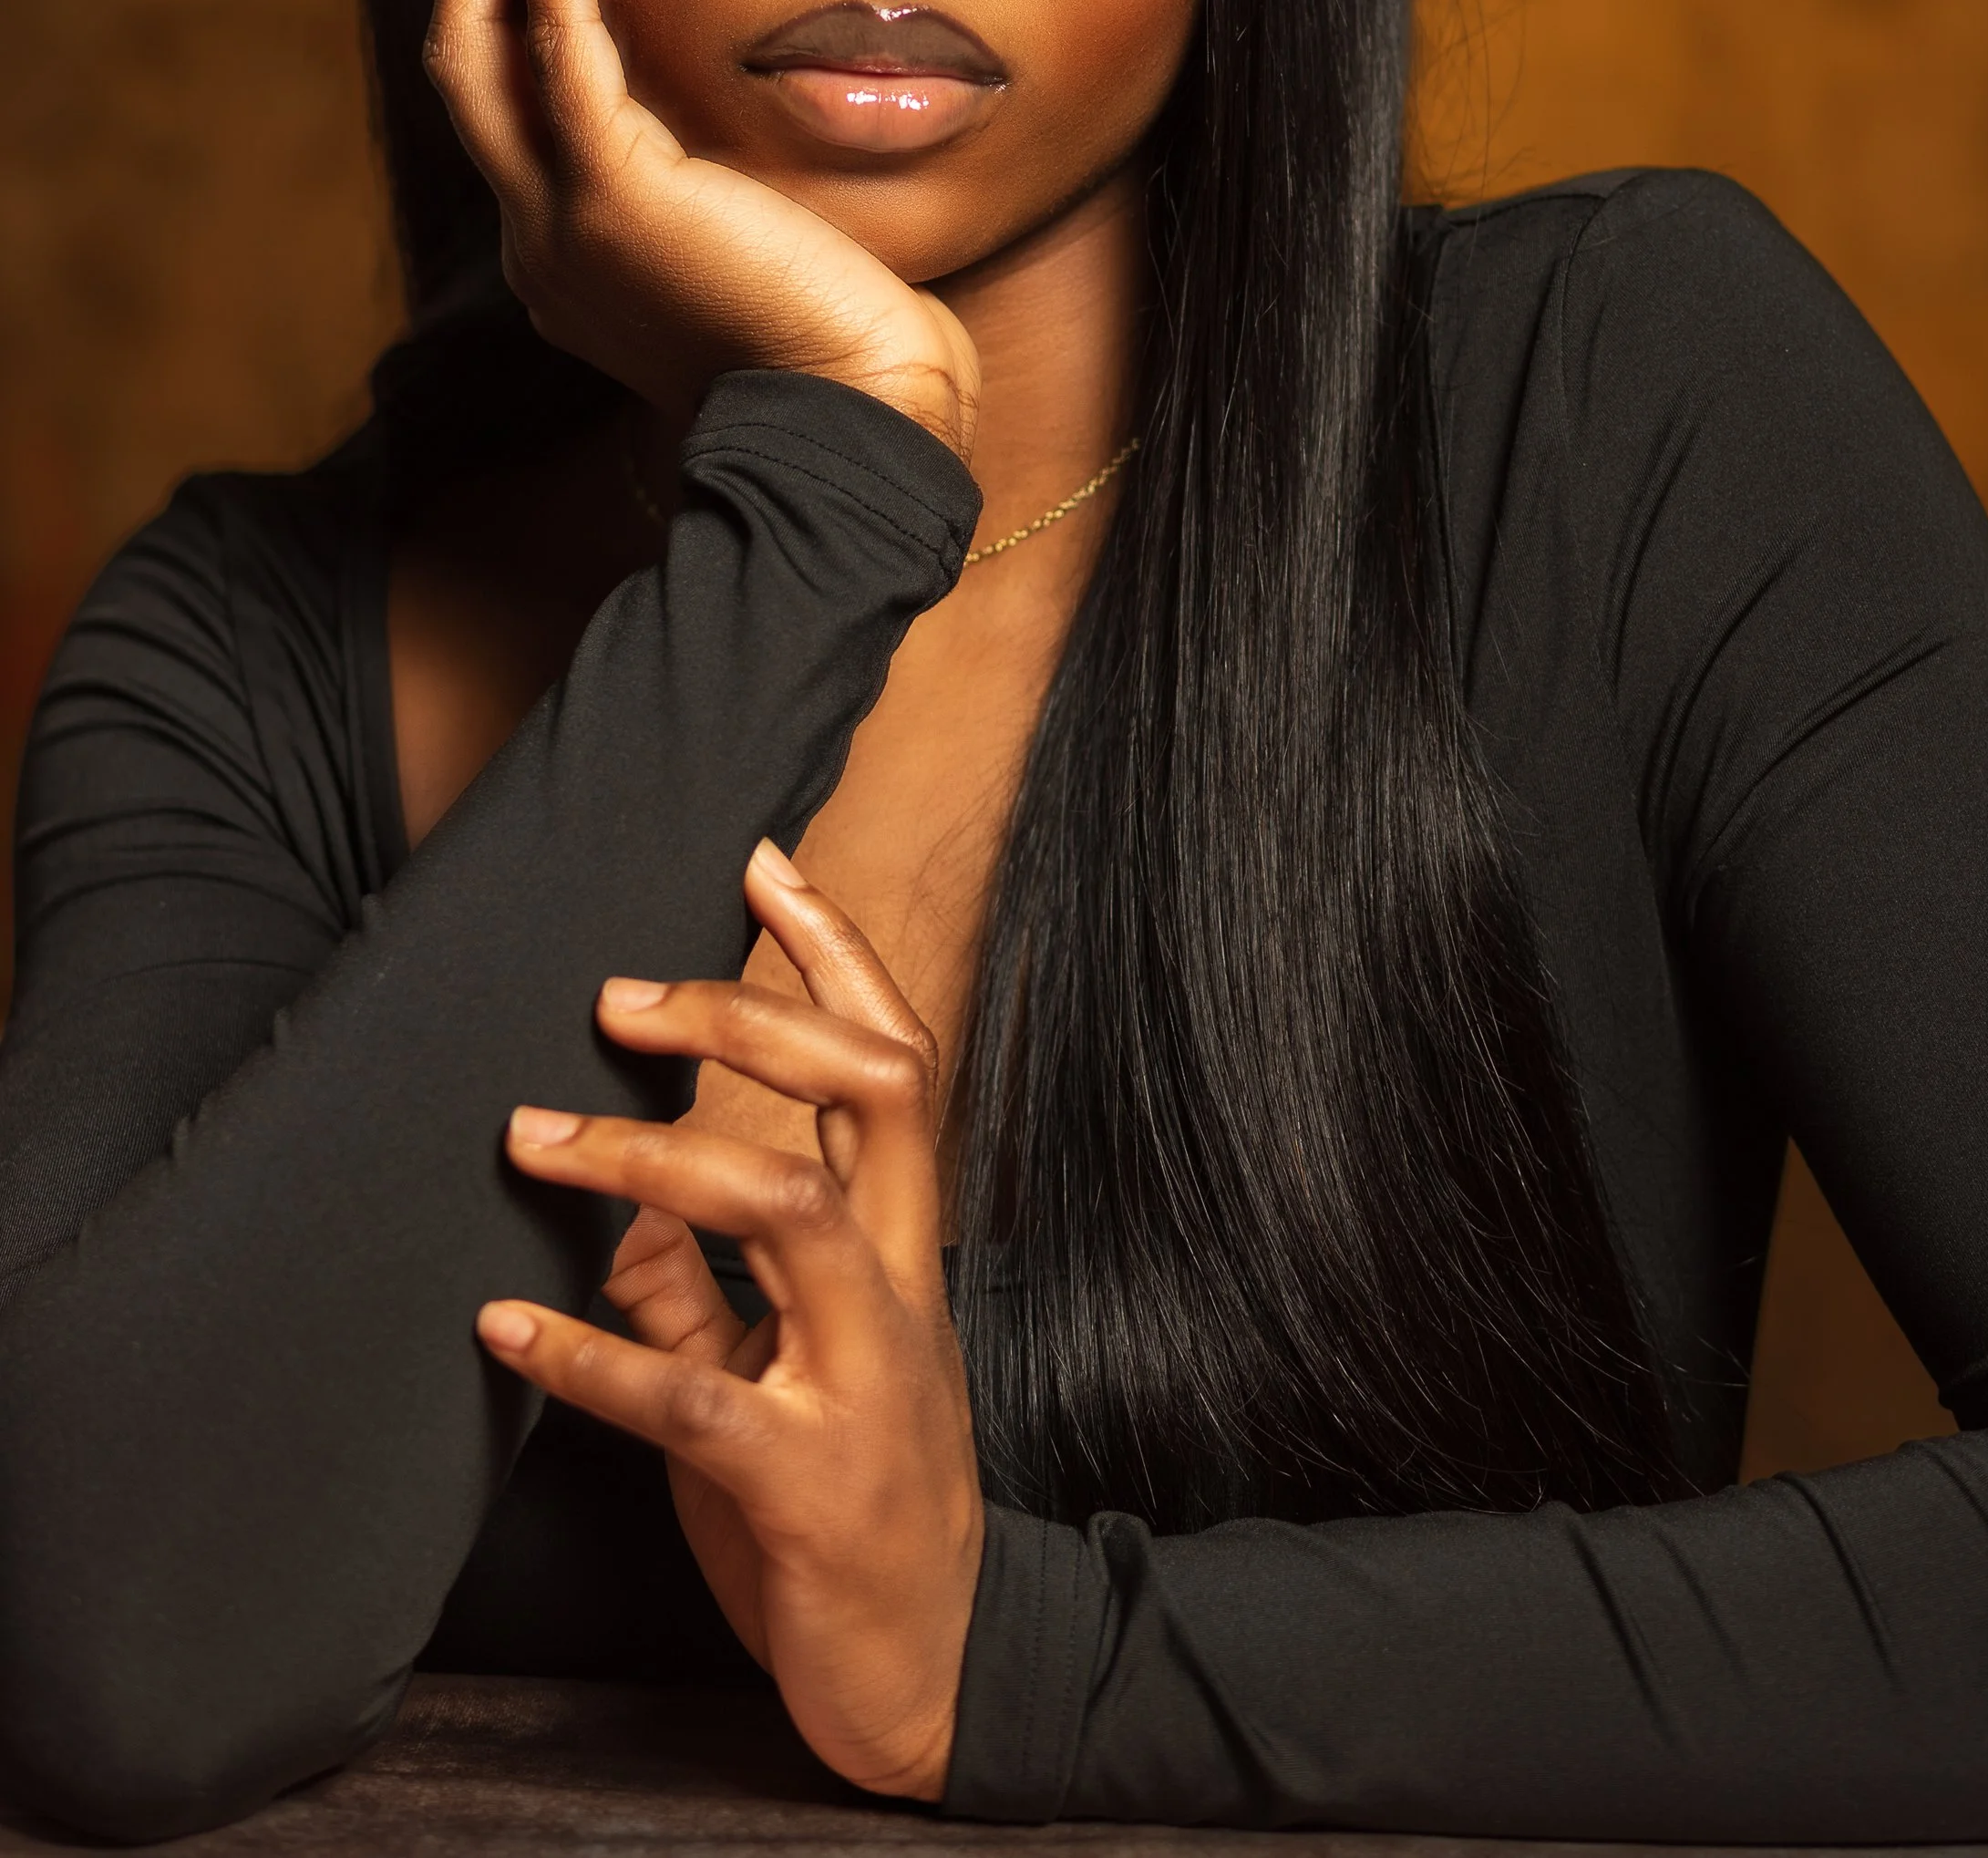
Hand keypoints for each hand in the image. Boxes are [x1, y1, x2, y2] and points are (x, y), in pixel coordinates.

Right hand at [422, 0, 978, 454]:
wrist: (862, 421)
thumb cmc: (845, 346)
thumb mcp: (757, 244)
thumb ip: (723, 182)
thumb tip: (745, 123)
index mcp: (575, 252)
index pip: (514, 99)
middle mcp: (543, 240)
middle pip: (467, 61)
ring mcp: (562, 225)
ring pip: (481, 50)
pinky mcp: (613, 202)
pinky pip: (559, 56)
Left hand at [476, 843, 983, 1799]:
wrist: (934, 1675)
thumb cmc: (845, 1505)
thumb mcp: (778, 1372)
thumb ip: (704, 1283)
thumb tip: (613, 1194)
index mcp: (905, 1251)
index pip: (894, 1061)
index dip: (835, 954)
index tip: (761, 862)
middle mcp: (901, 1291)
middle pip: (870, 1091)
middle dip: (752, 1014)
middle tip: (617, 992)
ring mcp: (864, 1379)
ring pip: (788, 1210)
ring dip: (653, 1156)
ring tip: (535, 1136)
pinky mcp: (806, 1482)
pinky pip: (692, 1397)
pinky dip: (590, 1353)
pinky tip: (505, 1326)